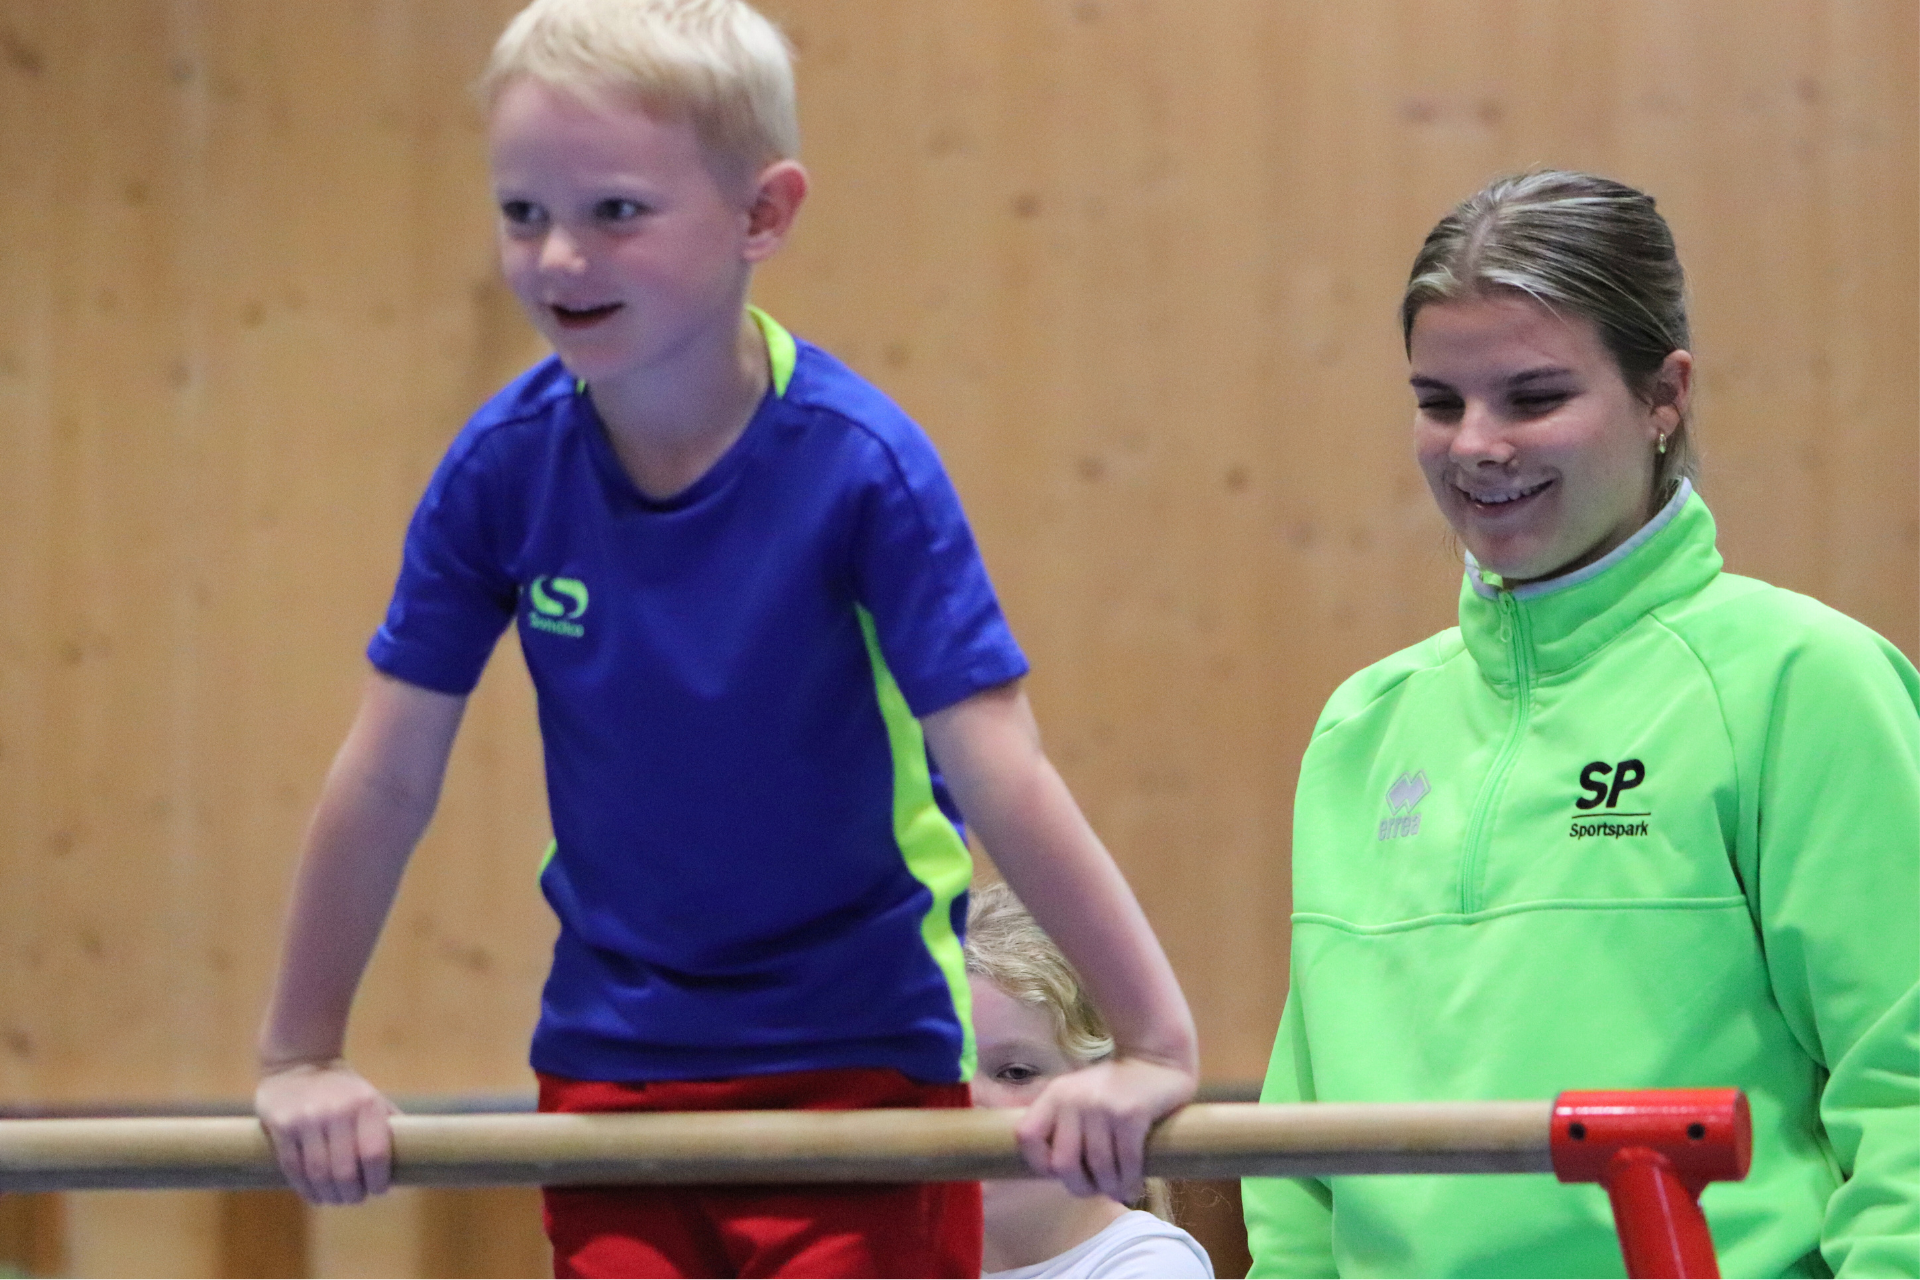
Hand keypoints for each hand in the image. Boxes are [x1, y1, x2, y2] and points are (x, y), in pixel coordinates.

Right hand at [254, 1059, 398, 1203]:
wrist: (300, 1062)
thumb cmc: (345, 1091)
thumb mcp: (373, 1099)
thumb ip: (388, 1128)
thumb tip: (411, 1163)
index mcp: (366, 1105)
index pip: (375, 1154)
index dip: (378, 1180)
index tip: (379, 1190)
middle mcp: (336, 1112)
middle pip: (344, 1171)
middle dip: (352, 1194)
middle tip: (355, 1198)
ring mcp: (306, 1120)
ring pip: (318, 1174)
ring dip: (329, 1195)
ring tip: (336, 1199)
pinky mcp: (281, 1127)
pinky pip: (293, 1168)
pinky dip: (306, 1188)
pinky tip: (315, 1194)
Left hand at [1014, 1055, 1195, 1202]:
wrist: (1155, 1060)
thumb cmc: (1113, 1088)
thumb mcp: (1077, 1095)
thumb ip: (1061, 1124)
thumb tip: (1053, 1173)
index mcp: (1054, 1095)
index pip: (1027, 1136)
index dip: (1039, 1163)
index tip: (1059, 1173)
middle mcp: (1073, 1099)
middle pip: (1064, 1163)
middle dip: (1081, 1186)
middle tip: (1095, 1190)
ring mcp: (1101, 1106)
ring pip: (1099, 1168)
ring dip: (1110, 1187)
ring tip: (1118, 1190)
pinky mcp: (1131, 1114)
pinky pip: (1127, 1161)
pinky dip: (1131, 1181)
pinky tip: (1134, 1186)